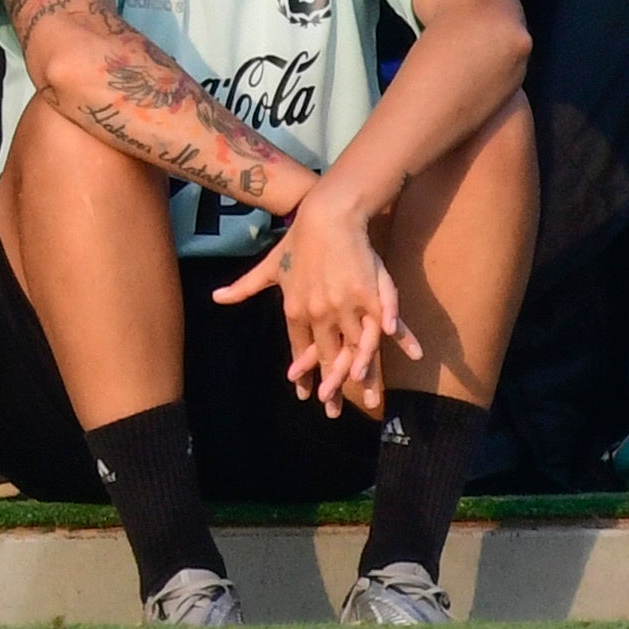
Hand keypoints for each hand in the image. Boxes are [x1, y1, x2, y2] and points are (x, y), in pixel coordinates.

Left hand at [213, 181, 417, 418]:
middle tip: (334, 412)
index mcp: (295, 310)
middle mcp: (320, 313)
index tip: (304, 394)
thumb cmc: (297, 242)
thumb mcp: (269, 268)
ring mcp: (346, 305)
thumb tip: (216, 299)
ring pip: (356, 348)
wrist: (325, 216)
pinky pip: (387, 324)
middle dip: (331, 387)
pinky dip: (402, 339)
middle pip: (327, 357)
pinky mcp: (370, 294)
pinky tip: (412, 354)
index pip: (300, 349)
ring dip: (364, 374)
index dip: (303, 372)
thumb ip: (245, 287)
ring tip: (369, 398)